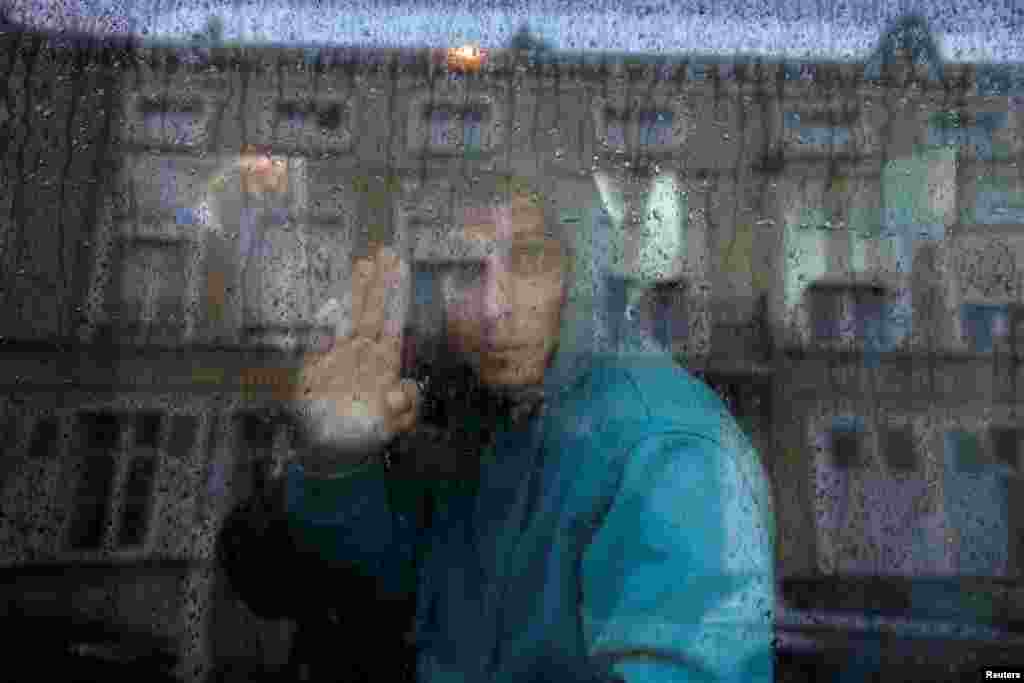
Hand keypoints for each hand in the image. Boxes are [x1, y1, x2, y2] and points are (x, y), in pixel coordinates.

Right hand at [291, 246, 420, 465]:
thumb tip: (402, 388)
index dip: (397, 295)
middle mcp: (365, 354)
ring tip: (363, 265)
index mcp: (385, 363)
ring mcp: (341, 357)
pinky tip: (333, 305)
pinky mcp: (318, 367)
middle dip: (380, 283)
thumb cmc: (366, 434)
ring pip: (350, 319)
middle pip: (374, 311)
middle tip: (385, 252)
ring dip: (356, 293)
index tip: (402, 268)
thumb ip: (403, 409)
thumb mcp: (393, 425)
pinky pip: (322, 341)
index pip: (393, 321)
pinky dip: (327, 325)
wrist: (332, 451)